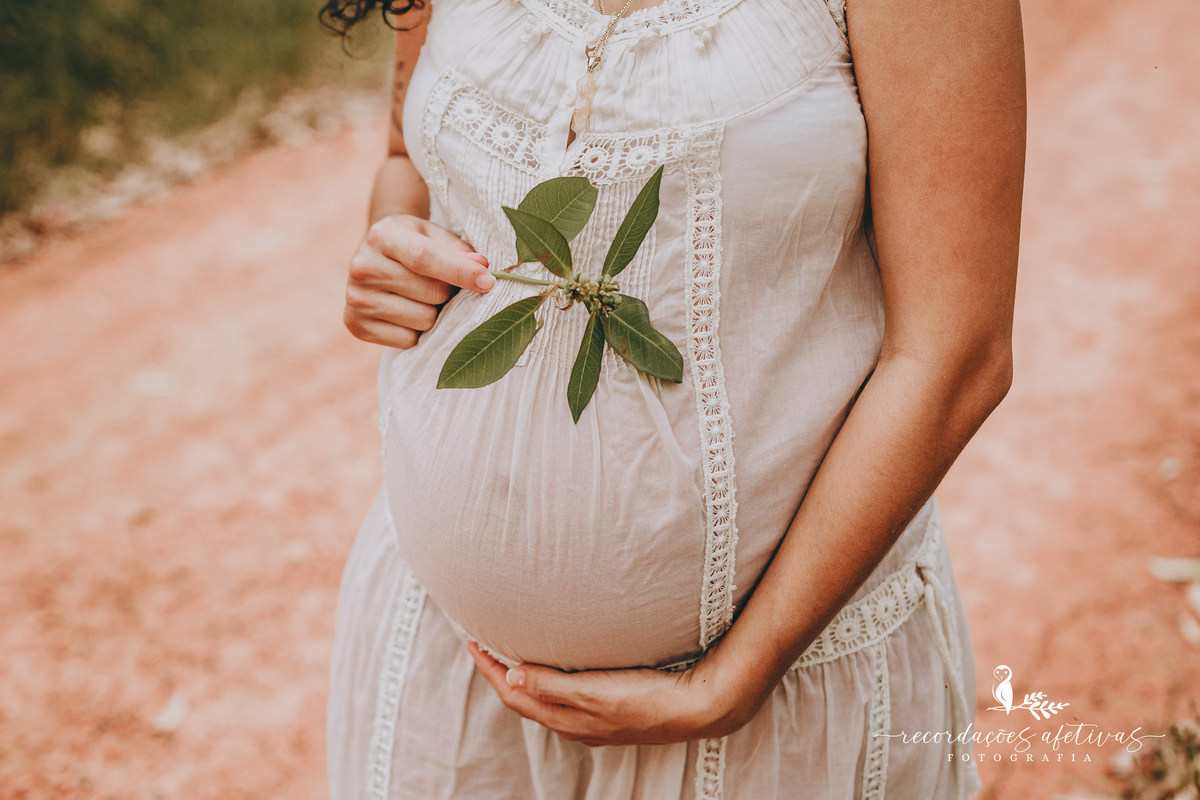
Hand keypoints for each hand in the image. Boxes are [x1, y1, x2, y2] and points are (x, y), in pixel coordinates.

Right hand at [344, 214, 495, 348]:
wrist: (377, 257)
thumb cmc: (415, 244)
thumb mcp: (436, 236)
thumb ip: (460, 251)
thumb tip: (481, 268)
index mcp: (383, 235)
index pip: (424, 257)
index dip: (459, 271)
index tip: (488, 282)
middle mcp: (362, 266)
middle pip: (430, 293)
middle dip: (448, 293)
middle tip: (443, 285)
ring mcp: (356, 298)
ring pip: (422, 320)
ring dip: (434, 313)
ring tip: (424, 298)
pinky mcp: (355, 324)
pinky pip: (407, 340)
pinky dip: (416, 332)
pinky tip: (407, 313)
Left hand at [467, 641, 760, 746]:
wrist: (697, 707)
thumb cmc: (648, 699)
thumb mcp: (595, 691)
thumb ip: (552, 685)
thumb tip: (509, 674)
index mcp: (567, 718)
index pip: (513, 693)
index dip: (490, 668)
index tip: (472, 641)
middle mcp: (576, 723)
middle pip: (524, 698)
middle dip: (500, 672)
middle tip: (484, 643)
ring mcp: (594, 719)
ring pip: (544, 698)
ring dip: (524, 676)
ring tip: (512, 651)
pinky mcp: (611, 710)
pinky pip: (565, 697)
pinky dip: (549, 680)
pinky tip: (558, 668)